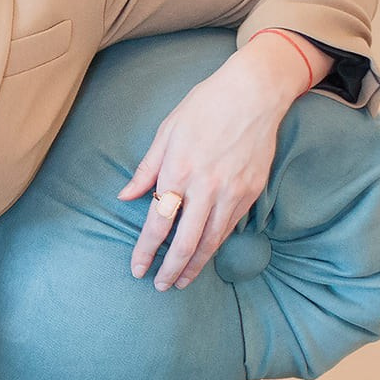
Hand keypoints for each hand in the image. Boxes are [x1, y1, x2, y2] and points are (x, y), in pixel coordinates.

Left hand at [115, 40, 305, 289]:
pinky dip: (215, 245)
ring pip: (211, 241)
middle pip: (185, 242)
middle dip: (170, 270)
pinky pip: (230, 227)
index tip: (137, 269)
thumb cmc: (204, 107)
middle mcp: (205, 188)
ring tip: (182, 280)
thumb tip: (125, 197)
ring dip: (195, 265)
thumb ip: (146, 169)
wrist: (253, 93)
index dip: (145, 251)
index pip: (157, 223)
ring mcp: (232, 192)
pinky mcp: (252, 192)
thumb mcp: (166, 132)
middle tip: (160, 286)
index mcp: (177, 171)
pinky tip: (205, 254)